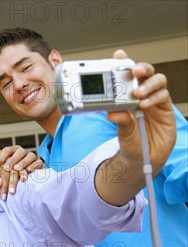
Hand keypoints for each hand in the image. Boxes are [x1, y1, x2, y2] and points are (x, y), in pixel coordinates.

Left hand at [0, 145, 43, 198]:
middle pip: (19, 152)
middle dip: (13, 160)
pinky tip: (29, 170)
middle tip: (7, 169)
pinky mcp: (39, 163)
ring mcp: (31, 156)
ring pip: (30, 156)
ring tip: (17, 170)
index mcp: (12, 150)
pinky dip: (34, 166)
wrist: (23, 175)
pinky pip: (38, 162)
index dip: (2, 157)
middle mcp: (22, 152)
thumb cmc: (10, 169)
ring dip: (23, 163)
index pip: (7, 150)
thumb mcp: (1, 166)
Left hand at [108, 49, 175, 176]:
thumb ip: (120, 121)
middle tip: (134, 71)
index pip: (127, 76)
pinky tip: (144, 105)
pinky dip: (154, 98)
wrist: (144, 159)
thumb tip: (112, 113)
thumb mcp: (122, 132)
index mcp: (128, 96)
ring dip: (148, 84)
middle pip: (146, 73)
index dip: (124, 63)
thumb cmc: (131, 142)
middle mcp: (142, 95)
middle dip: (141, 68)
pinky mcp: (166, 109)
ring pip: (158, 81)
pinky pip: (163, 97)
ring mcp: (155, 100)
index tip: (118, 56)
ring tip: (138, 93)